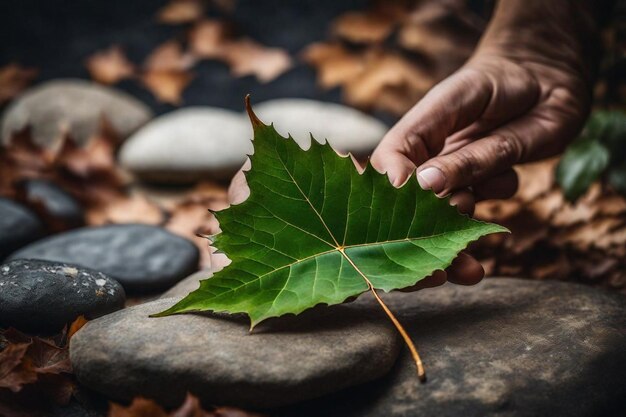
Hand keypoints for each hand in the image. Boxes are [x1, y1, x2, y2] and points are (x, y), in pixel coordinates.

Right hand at [371, 0, 596, 288]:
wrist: (548, 75)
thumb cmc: (503, 76)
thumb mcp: (469, 101)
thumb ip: (456, 147)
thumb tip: (424, 187)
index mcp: (414, 136)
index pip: (384, 174)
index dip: (386, 206)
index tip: (399, 235)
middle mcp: (427, 161)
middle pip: (407, 211)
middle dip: (418, 247)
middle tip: (437, 273)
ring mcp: (452, 175)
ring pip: (440, 222)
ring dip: (454, 245)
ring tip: (472, 265)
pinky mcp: (478, 185)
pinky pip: (476, 217)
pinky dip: (488, 219)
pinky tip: (506, 181)